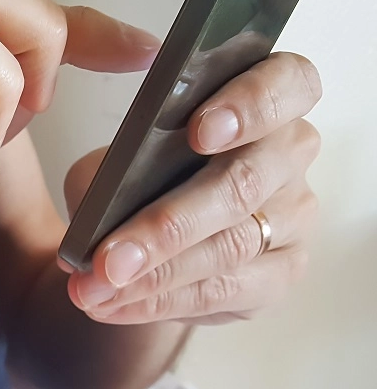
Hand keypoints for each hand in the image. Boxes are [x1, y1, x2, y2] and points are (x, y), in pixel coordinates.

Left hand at [66, 52, 321, 325]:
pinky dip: (159, 301)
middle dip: (168, 225)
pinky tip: (114, 304)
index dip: (250, 105)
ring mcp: (293, 217)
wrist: (143, 235)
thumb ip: (112, 167)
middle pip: (243, 184)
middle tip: (108, 258)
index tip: (199, 132)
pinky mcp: (279, 274)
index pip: (288, 83)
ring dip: (154, 273)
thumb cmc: (137, 176)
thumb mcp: (114, 157)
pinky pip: (223, 292)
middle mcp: (288, 154)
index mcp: (262, 98)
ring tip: (94, 288)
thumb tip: (100, 209)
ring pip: (230, 246)